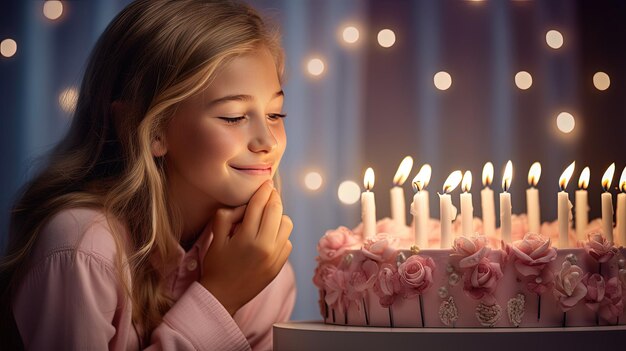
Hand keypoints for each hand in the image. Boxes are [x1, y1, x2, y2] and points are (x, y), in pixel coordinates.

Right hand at [200, 180, 292, 315]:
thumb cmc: (216, 265)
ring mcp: (275, 257)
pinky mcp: (279, 265)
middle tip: (270, 192)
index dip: (263, 191)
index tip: (266, 182)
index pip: (259, 205)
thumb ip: (227, 216)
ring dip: (278, 216)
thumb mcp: (216, 238)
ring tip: (267, 218)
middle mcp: (265, 246)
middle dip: (273, 198)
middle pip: (276, 211)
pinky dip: (280, 235)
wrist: (222, 296)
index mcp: (247, 238)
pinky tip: (268, 237)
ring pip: (286, 224)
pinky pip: (287, 241)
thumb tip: (245, 205)